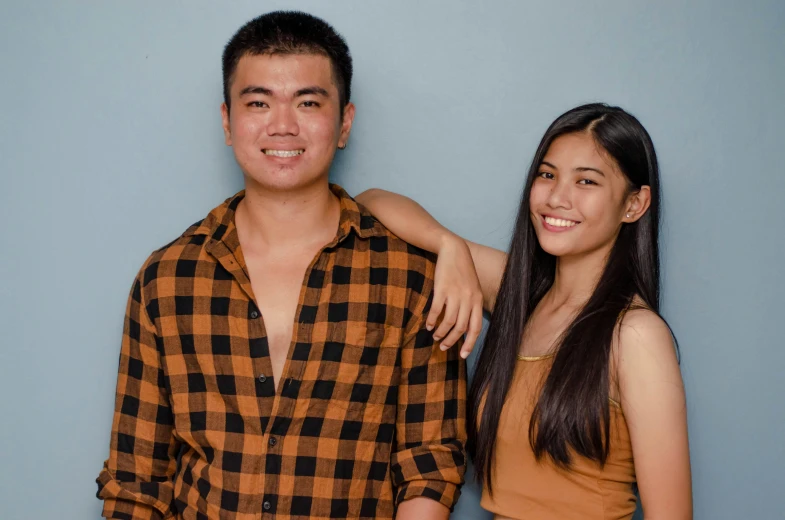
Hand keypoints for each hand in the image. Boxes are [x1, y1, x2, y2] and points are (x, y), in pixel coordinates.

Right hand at [427, 234, 483, 358]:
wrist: (454, 251)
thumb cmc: (463, 272)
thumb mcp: (473, 288)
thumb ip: (471, 306)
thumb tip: (465, 327)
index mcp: (477, 300)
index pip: (475, 328)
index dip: (469, 344)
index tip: (462, 355)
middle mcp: (468, 299)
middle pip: (460, 328)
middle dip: (451, 341)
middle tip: (443, 347)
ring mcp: (455, 294)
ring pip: (448, 322)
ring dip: (440, 332)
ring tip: (435, 336)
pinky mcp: (442, 289)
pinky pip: (436, 311)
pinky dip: (431, 320)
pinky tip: (427, 325)